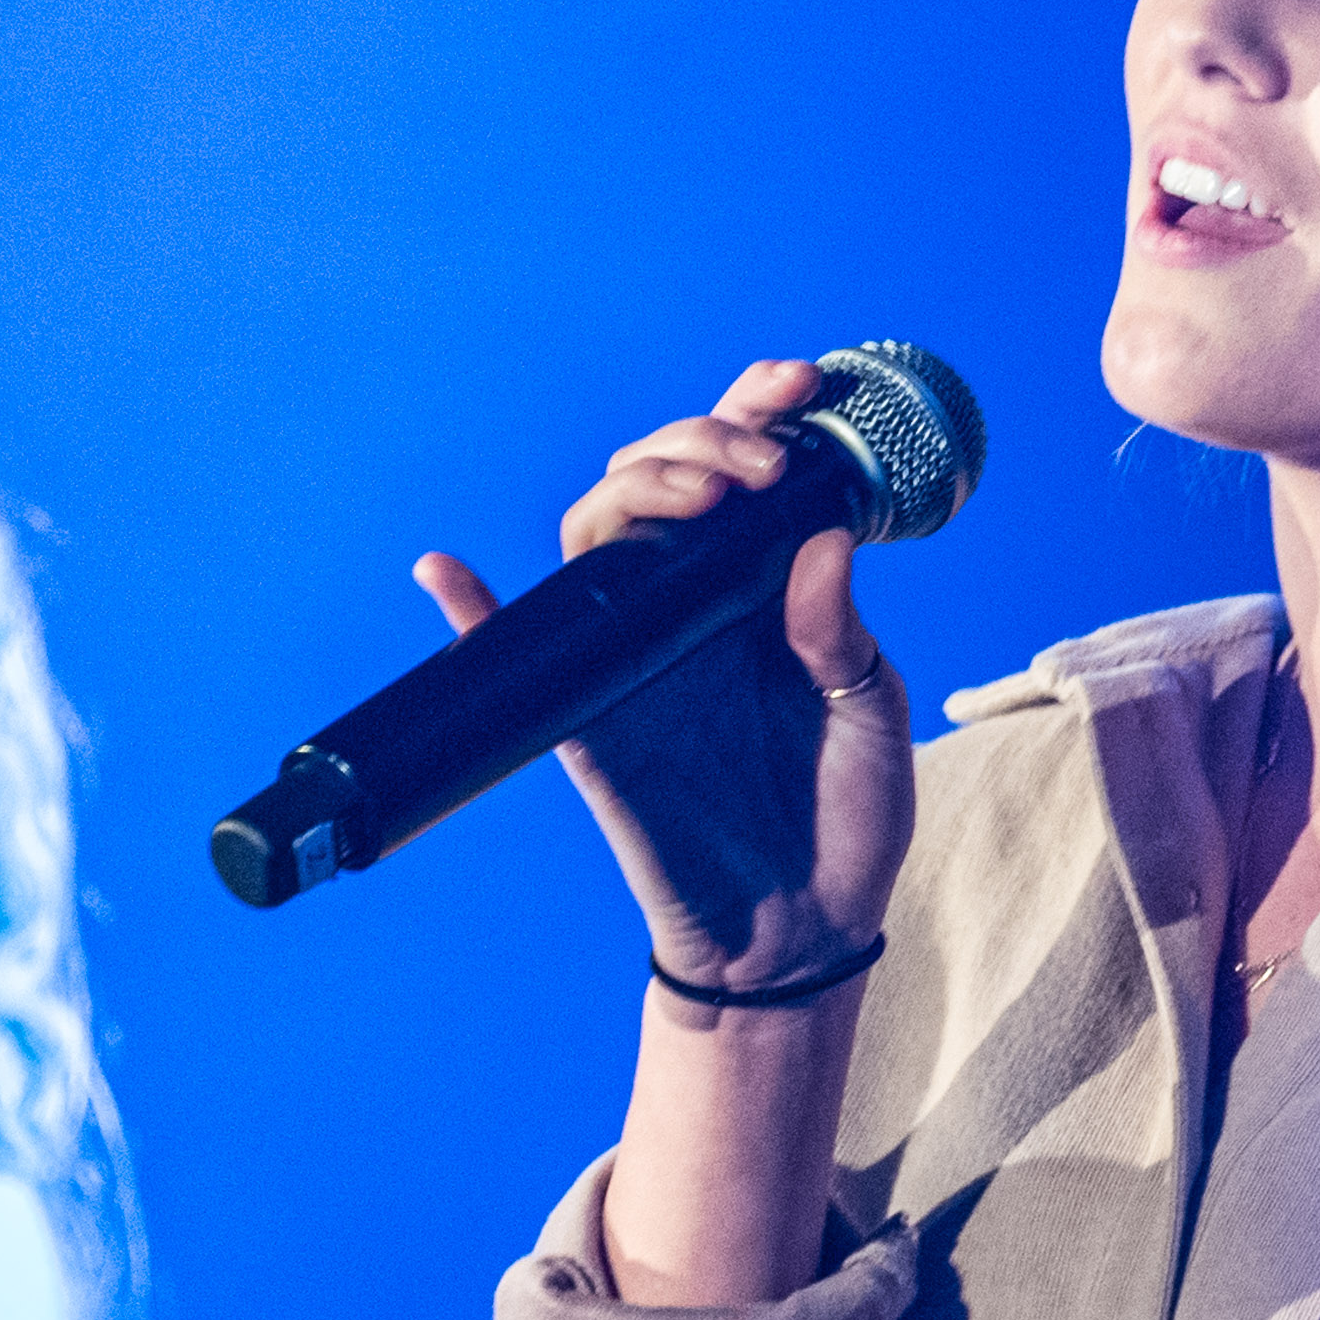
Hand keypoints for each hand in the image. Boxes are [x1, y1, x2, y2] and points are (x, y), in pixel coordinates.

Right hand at [410, 359, 918, 993]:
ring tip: (692, 494)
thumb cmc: (848, 816)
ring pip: (597, 536)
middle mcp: (690, 603)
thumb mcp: (869, 713)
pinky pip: (518, 656)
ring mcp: (635, 652)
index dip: (756, 408)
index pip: (744, 469)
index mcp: (763, 585)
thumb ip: (840, 631)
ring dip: (633, 488)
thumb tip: (816, 538)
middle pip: (658, 479)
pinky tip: (449, 574)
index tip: (796, 387)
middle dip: (702, 440)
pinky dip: (473, 614)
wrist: (805, 931)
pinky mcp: (590, 717)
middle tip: (757, 466)